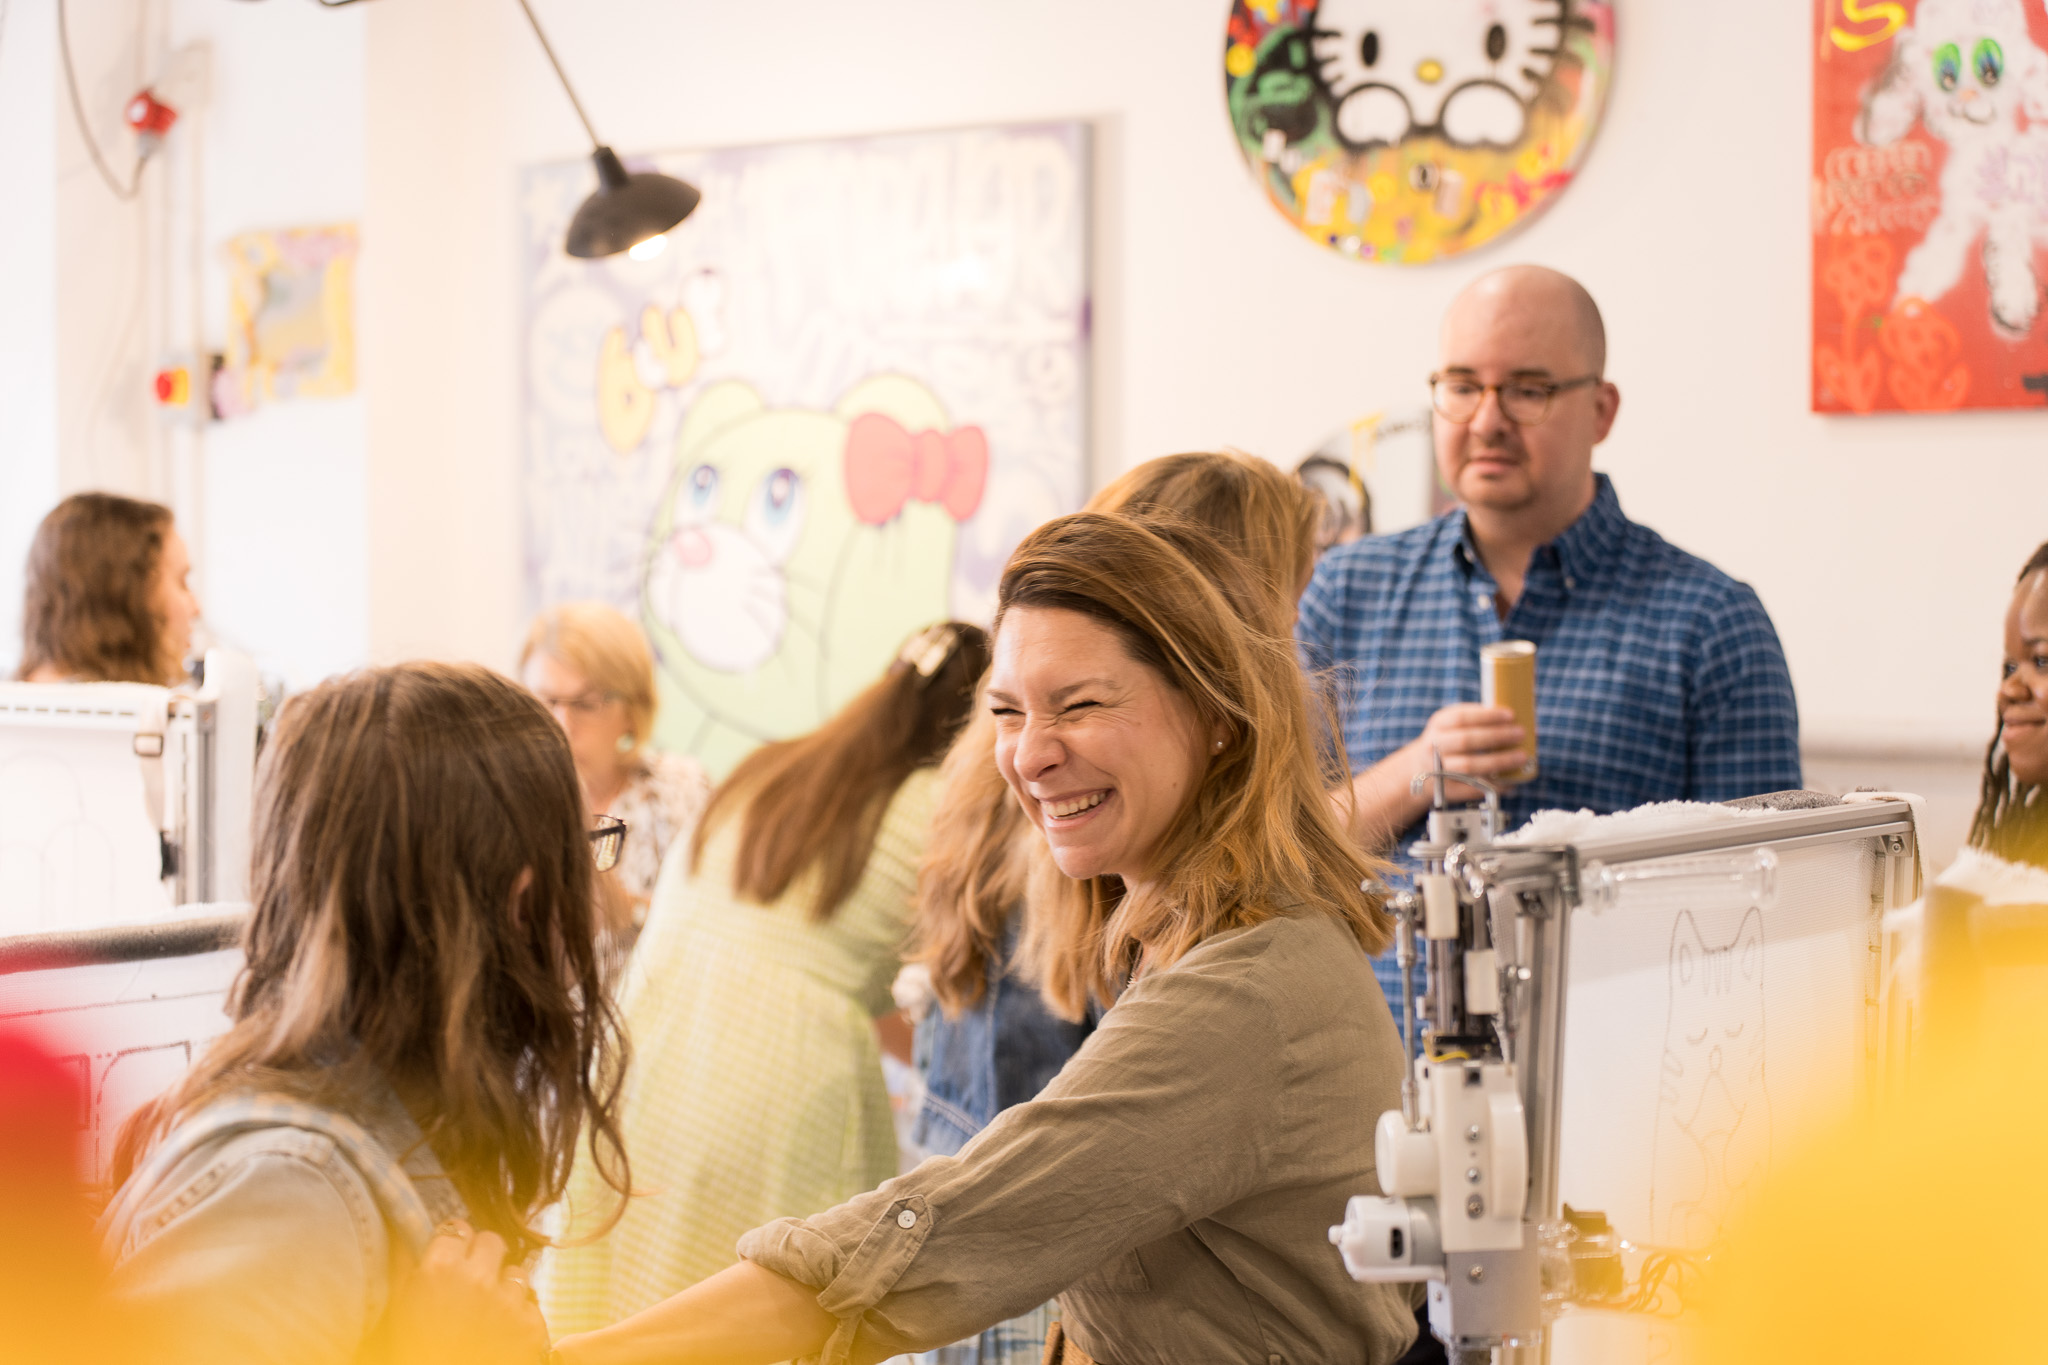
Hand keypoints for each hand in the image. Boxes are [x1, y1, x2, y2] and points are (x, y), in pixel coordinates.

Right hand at [390, 1220, 550, 1364]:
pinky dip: (519, 1318)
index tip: (454, 1256)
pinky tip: (500, 1337)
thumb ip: (405, 1267)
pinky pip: (530, 1305)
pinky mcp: (530, 1324)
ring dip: (504, 1288)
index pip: (457, 1229)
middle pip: (492, 1241)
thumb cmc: (414, 1354)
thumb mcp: (399, 1310)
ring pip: (516, 1272)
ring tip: (486, 1316)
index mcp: (438, 1270)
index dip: (455, 1244)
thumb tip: (403, 1231)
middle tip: (473, 1281)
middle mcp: (476, 1278)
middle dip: (483, 1257)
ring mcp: (507, 1301)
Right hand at [1406, 703, 1528, 795]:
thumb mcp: (1453, 724)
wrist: (1421, 767)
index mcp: (1439, 724)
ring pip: (1469, 765)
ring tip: (1521, 757)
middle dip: (1497, 737)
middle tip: (1520, 734)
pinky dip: (1494, 785)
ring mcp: (1438, 769)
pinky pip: (1472, 788)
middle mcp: (1434, 746)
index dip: (1487, 716)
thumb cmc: (1448, 741)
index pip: (1462, 717)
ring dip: (1499, 761)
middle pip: (1466, 740)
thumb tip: (1512, 721)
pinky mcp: (1446, 789)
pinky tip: (1511, 781)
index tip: (1511, 715)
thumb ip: (1476, 719)